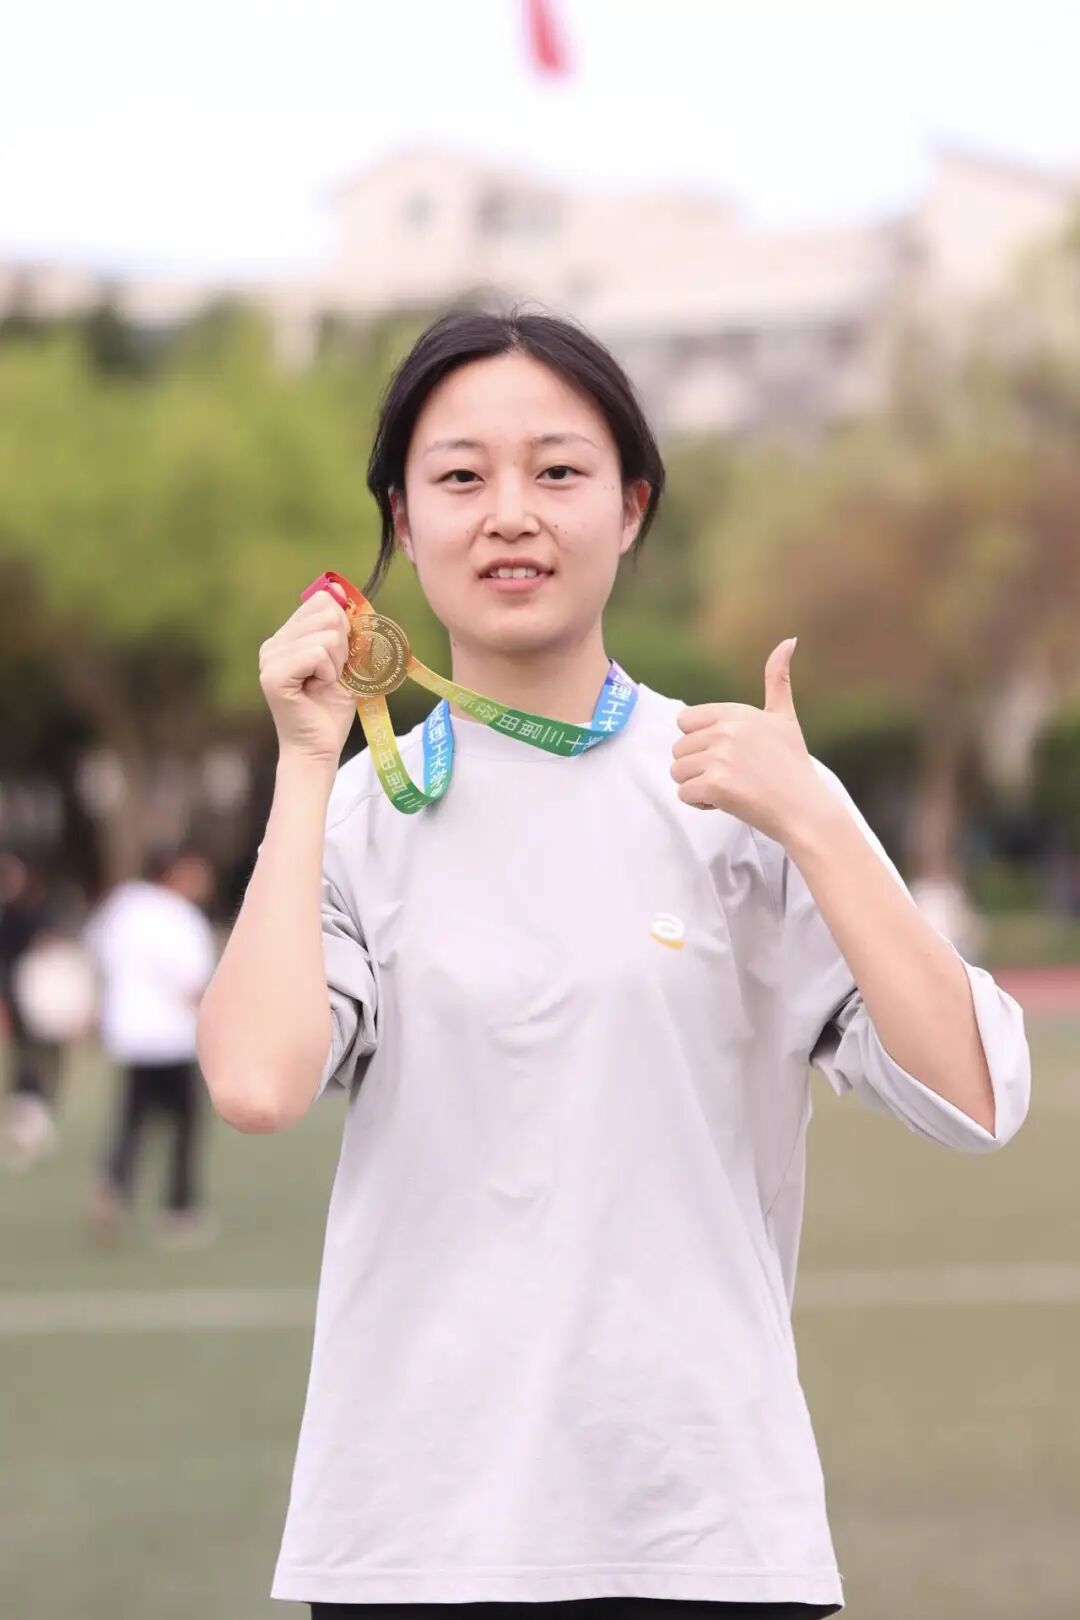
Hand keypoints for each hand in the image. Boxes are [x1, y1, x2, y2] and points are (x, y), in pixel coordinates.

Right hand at [259, 581, 358, 764]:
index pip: (322, 601)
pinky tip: (319, 689)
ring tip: (325, 684)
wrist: (320, 748)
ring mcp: (270, 658)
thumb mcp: (346, 662)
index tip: (338, 659)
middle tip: (331, 676)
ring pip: (326, 635)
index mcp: (287, 637)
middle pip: (327, 613)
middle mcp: (273, 644)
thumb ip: (345, 631)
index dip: (343, 627)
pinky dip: (329, 673)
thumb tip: (344, 595)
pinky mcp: (273, 675)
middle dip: (342, 647)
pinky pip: (317, 654)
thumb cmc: (332, 709)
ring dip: (337, 663)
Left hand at [669, 638, 831, 844]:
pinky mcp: (716, 785)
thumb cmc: (793, 766)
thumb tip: (789, 640)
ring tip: (729, 788)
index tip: (726, 754)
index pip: (685, 721)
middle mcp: (726, 730)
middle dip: (698, 766)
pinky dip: (700, 803)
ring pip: (677, 772)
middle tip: (732, 775)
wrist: (805, 810)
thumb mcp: (784, 718)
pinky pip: (684, 793)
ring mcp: (720, 757)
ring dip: (697, 785)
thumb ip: (778, 680)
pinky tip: (727, 802)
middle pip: (679, 749)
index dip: (700, 742)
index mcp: (736, 712)